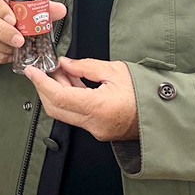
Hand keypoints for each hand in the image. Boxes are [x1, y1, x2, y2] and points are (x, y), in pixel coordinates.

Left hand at [25, 57, 139, 141]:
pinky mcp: (98, 130)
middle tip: (44, 69)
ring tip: (61, 71)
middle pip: (56, 108)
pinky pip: (76, 115)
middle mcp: (95, 123)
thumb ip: (85, 67)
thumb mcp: (114, 70)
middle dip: (45, 87)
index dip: (42, 83)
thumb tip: (65, 64)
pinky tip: (72, 82)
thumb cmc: (145, 93)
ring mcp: (96, 130)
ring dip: (57, 91)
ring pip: (65, 112)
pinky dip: (69, 98)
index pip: (59, 97)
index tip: (32, 72)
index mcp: (99, 107)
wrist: (162, 113)